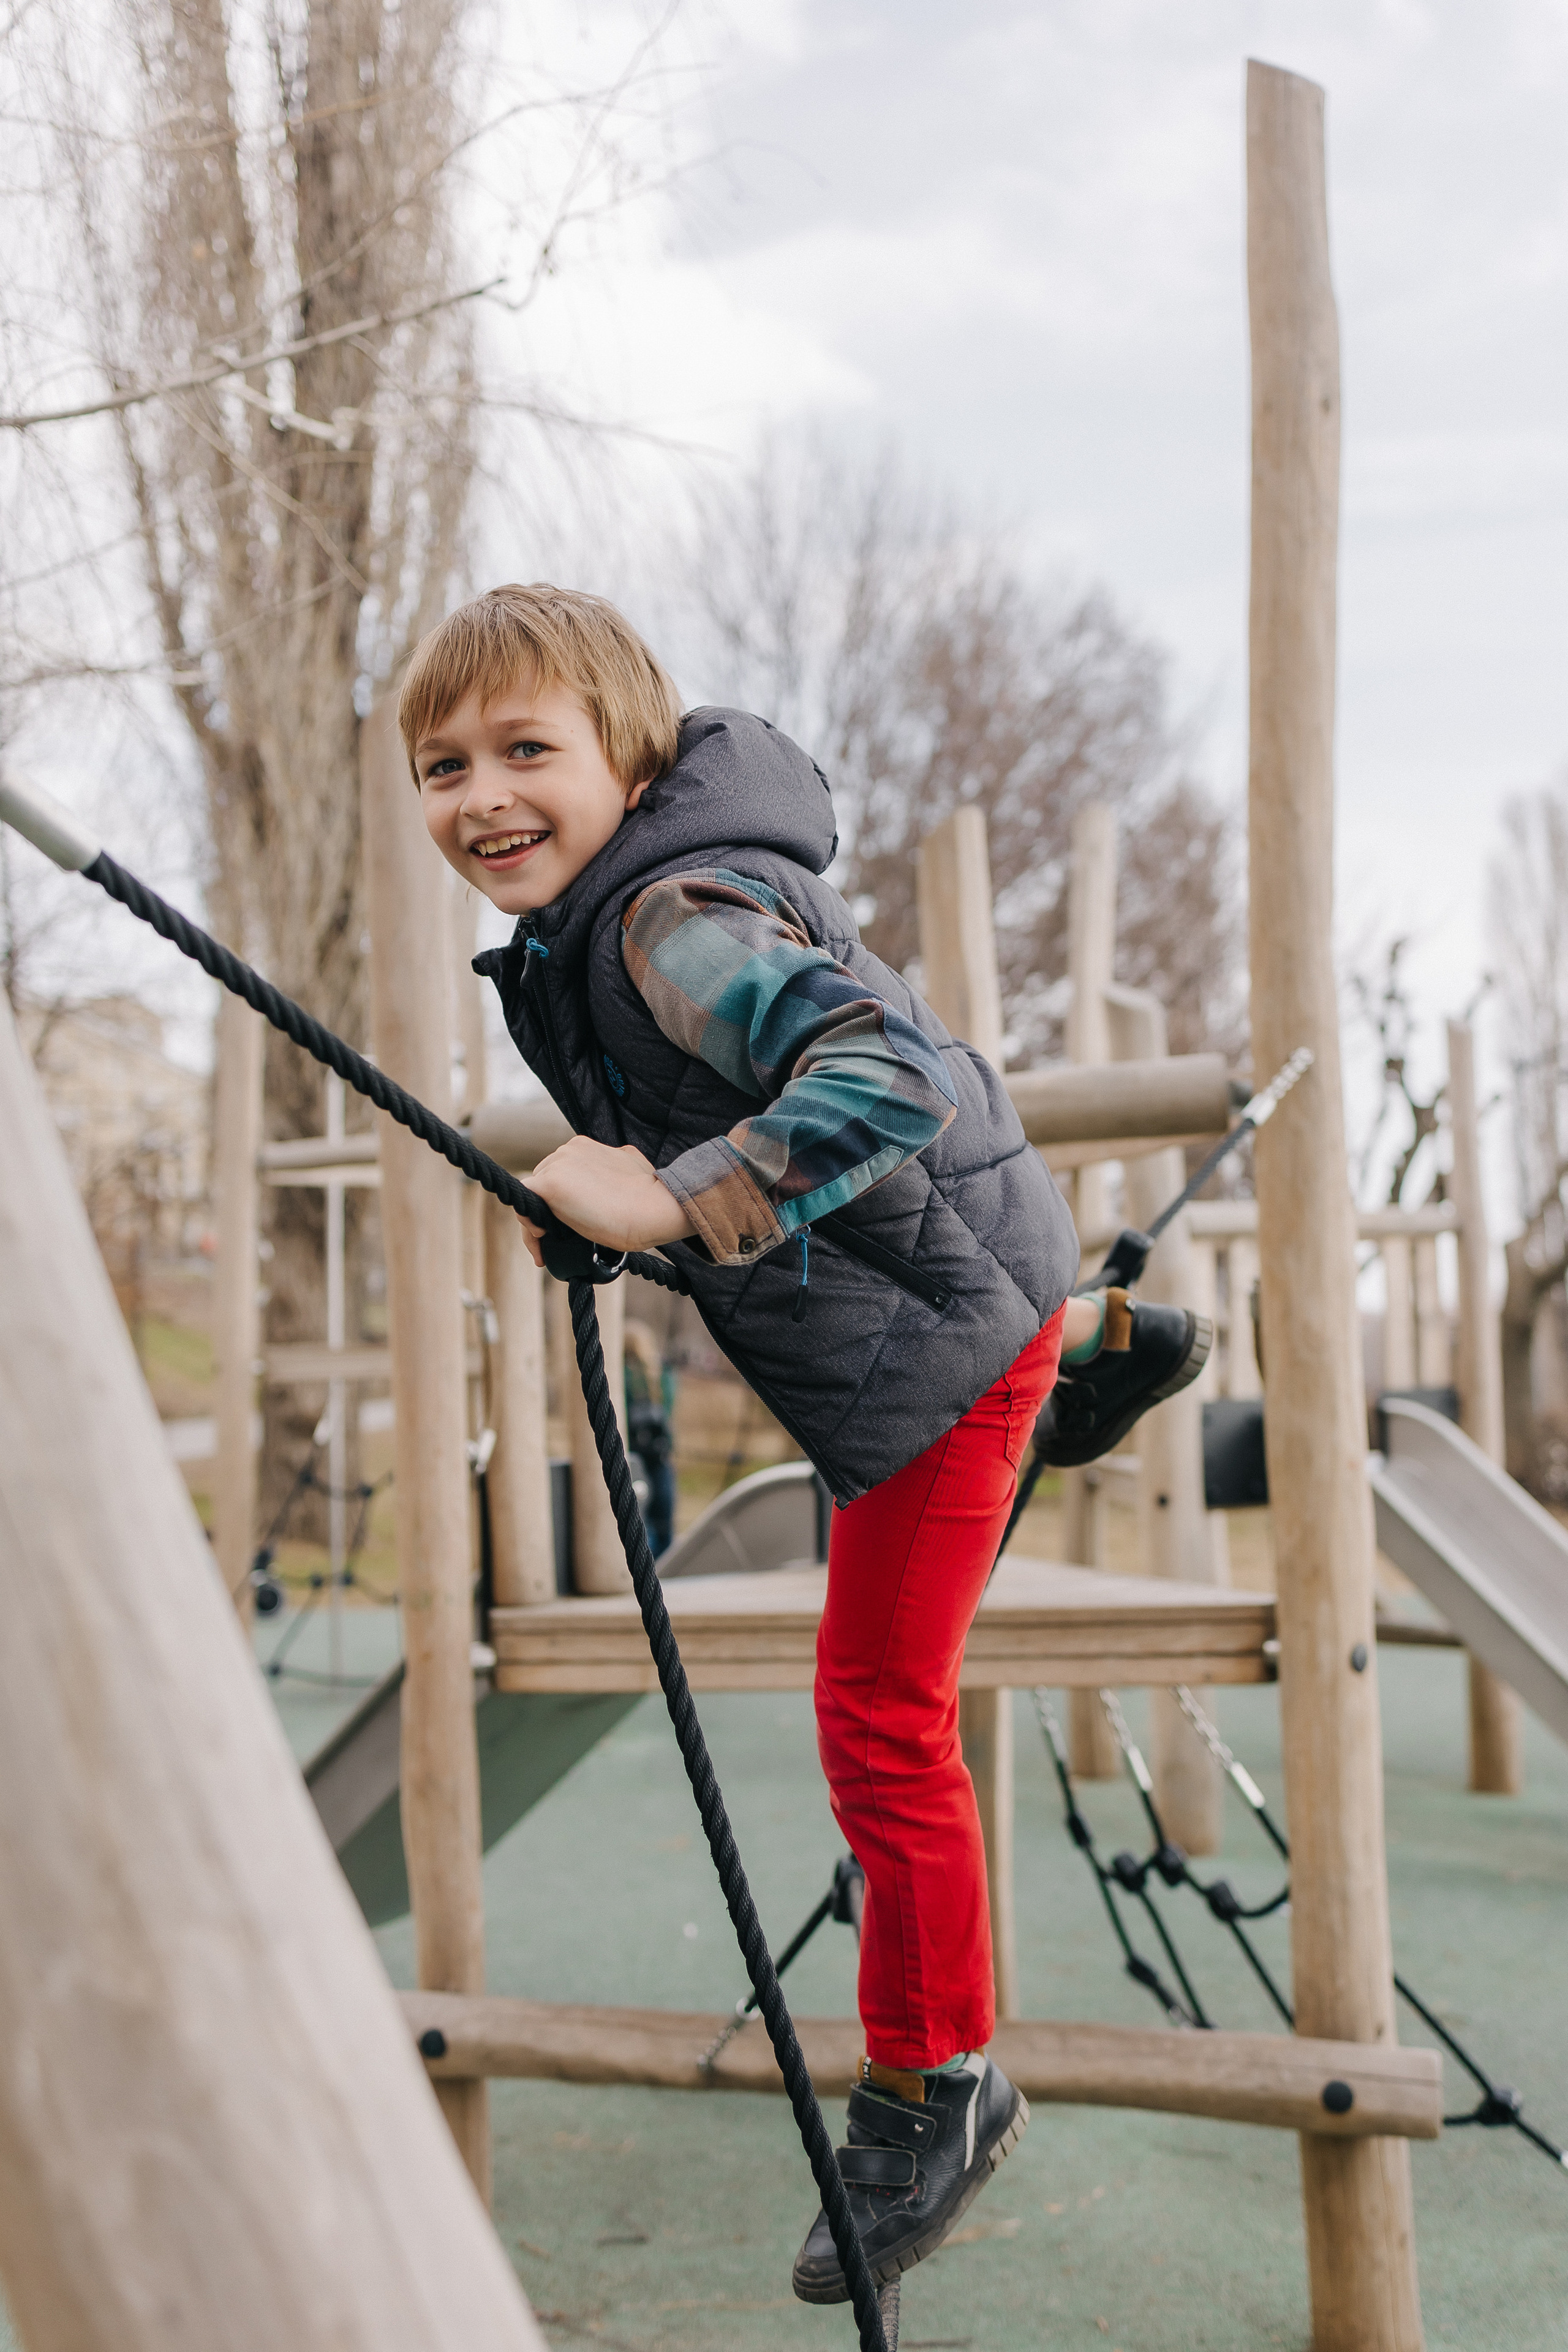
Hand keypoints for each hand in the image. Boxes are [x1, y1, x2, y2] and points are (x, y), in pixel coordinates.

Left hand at [518, 1137, 692, 1268]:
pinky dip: (529, 1225)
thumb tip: (614, 1181)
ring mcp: (557, 1165)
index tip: (571, 1223)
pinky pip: (526, 1206)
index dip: (562, 1201)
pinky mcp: (549, 1183)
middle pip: (545, 1186)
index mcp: (586, 1147)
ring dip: (538, 1221)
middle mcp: (569, 1150)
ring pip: (533, 1197)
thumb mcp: (630, 1171)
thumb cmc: (650, 1198)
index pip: (562, 1175)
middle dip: (548, 1213)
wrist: (654, 1207)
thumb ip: (613, 1171)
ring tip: (546, 1248)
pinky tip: (541, 1241)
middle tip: (554, 1242)